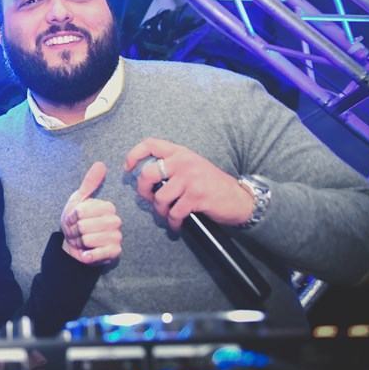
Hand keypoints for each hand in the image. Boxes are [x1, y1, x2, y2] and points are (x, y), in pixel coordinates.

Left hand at [60, 162, 121, 264]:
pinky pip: (99, 254)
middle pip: (84, 226)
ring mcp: (116, 237)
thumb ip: (89, 183)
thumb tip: (100, 164)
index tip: (74, 218)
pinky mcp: (115, 252)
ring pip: (89, 239)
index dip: (73, 216)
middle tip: (77, 232)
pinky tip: (85, 253)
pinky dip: (87, 255)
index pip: (82, 211)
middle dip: (75, 231)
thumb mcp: (79, 200)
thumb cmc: (77, 221)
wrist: (75, 245)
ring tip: (81, 241)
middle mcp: (115, 221)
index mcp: (108, 207)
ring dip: (79, 242)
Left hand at [124, 137, 254, 230]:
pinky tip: (176, 225)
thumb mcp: (192, 167)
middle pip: (148, 174)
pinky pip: (174, 212)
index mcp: (181, 153)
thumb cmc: (212, 185)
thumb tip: (145, 180)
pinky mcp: (197, 197)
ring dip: (160, 211)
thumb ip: (172, 167)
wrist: (240, 199)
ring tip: (167, 215)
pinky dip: (173, 222)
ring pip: (160, 197)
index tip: (128, 168)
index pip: (150, 144)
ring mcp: (191, 179)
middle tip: (148, 199)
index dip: (134, 155)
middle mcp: (184, 162)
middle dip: (143, 191)